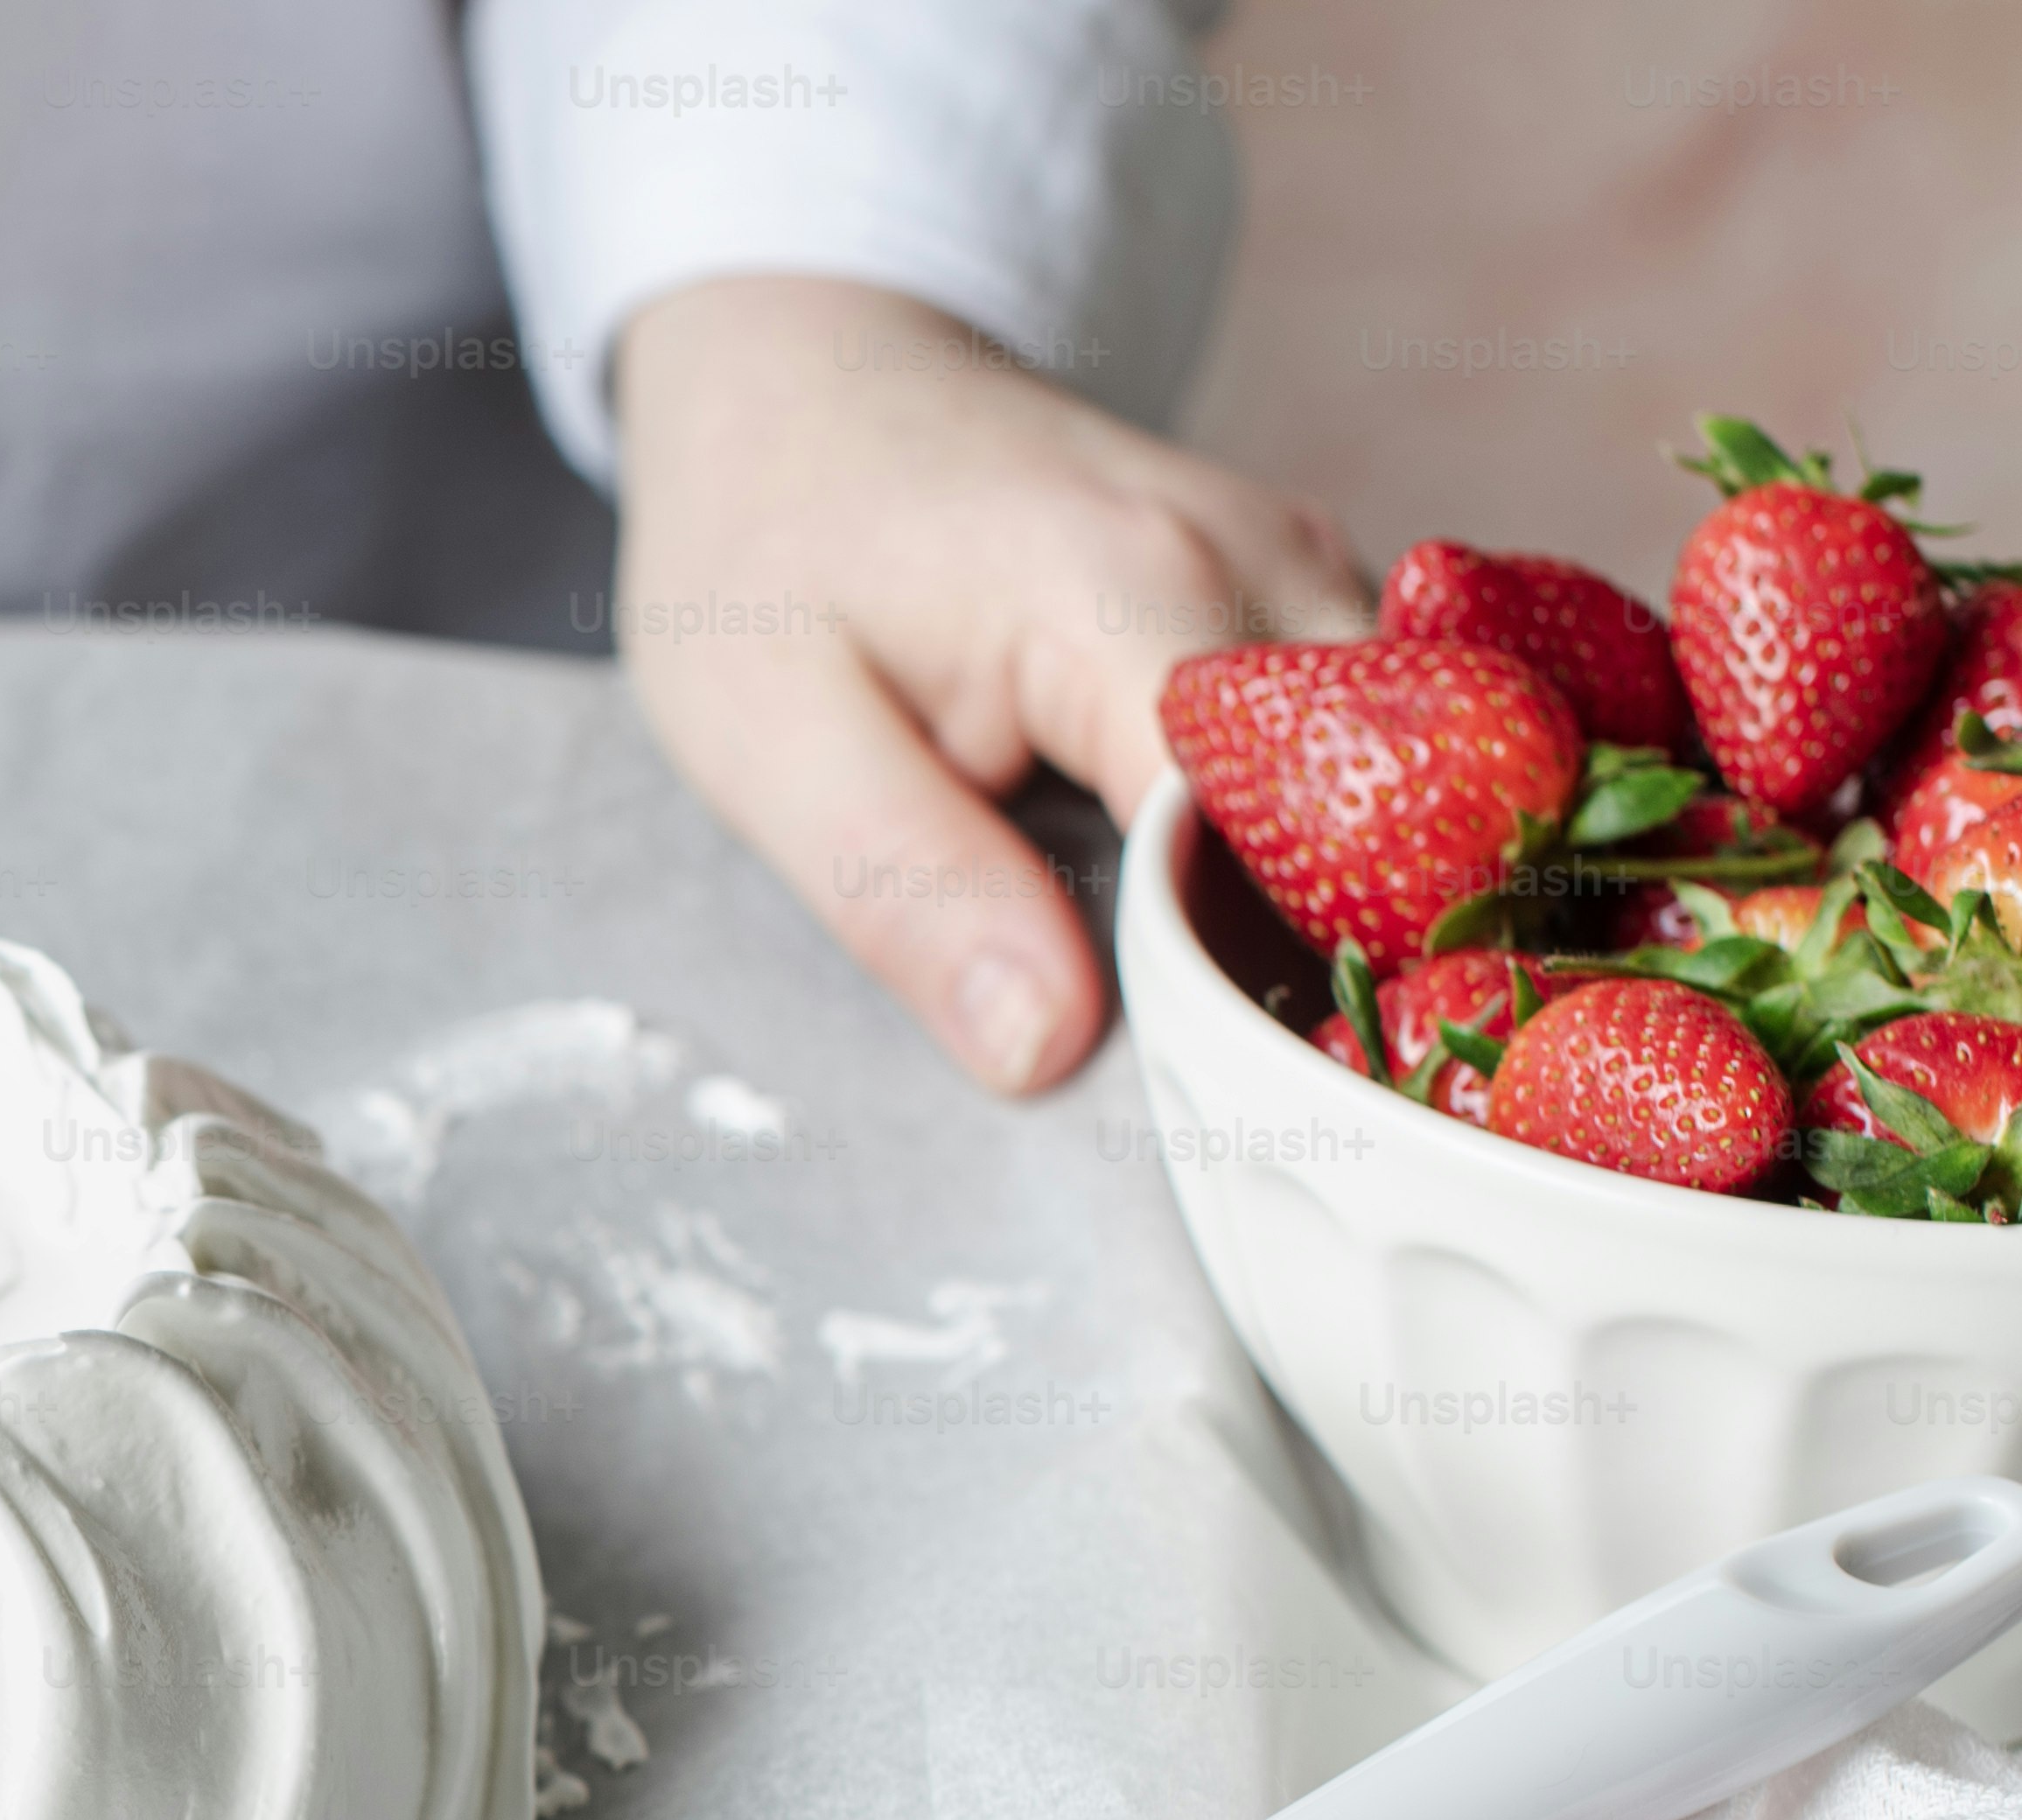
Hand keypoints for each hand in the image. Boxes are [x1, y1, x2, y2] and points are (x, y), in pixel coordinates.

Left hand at [610, 275, 1368, 1095]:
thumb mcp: (765, 736)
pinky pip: (1378, 745)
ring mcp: (1306, 572)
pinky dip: (1335, 846)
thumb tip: (1044, 1051)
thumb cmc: (766, 540)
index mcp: (1131, 592)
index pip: (1281, 833)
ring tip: (1253, 1018)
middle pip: (1386, 810)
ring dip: (1348, 908)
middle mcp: (1264, 565)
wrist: (802, 373)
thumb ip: (910, 893)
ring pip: (1409, 780)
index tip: (1210, 1091)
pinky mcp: (1306, 600)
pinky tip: (1259, 924)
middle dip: (1330, 962)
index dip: (1255, 982)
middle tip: (1233, 1085)